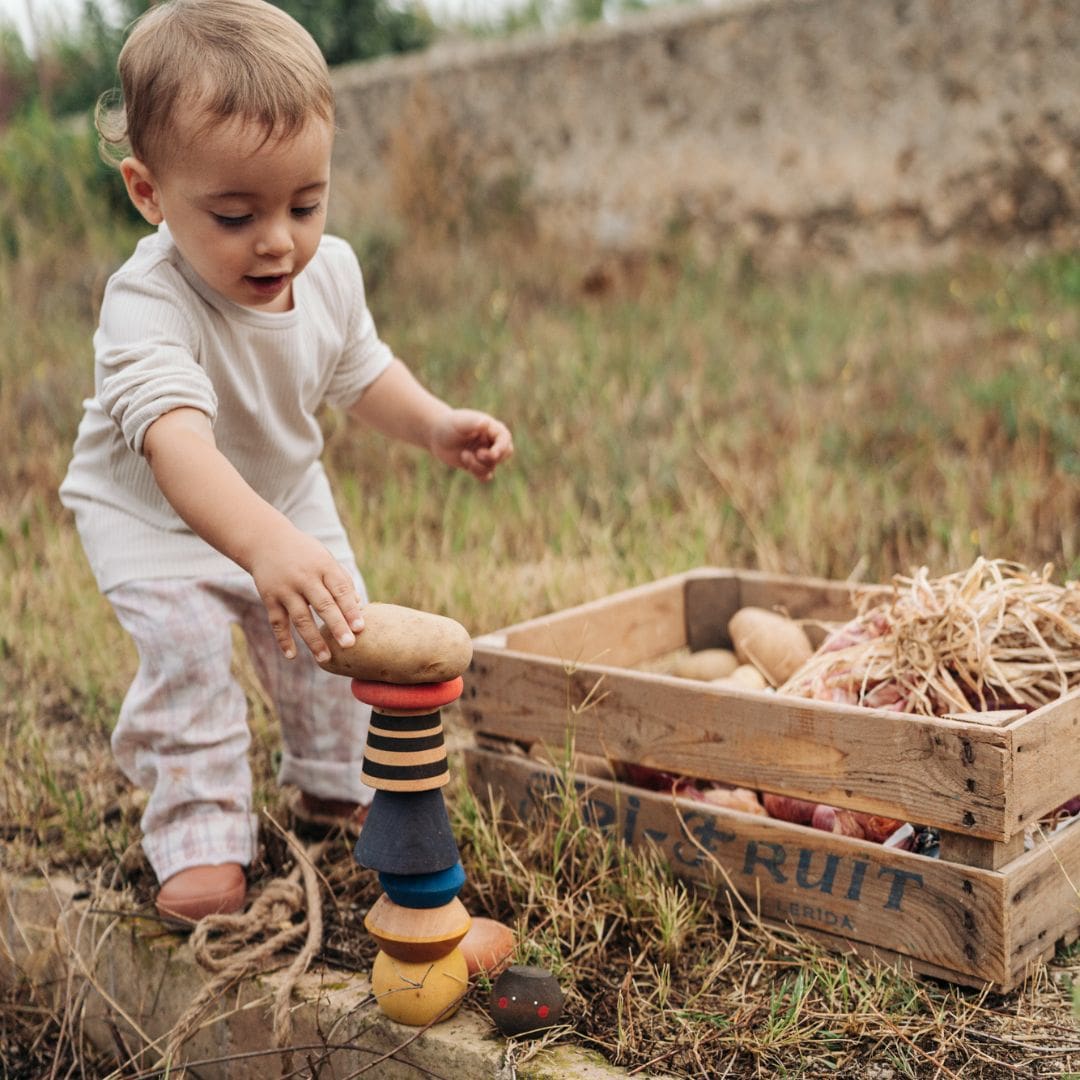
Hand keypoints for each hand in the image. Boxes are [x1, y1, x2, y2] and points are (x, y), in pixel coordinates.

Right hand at [248, 525, 365, 660]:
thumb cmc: (305, 554)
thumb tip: (358, 605)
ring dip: (313, 640)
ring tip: (325, 658)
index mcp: (323, 567)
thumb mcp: (325, 559)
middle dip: (337, 626)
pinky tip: (292, 655)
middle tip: (349, 645)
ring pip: (301, 618)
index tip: (361, 628)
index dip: (351, 609)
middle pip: (323, 605)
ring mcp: (285, 589)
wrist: (265, 541)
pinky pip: (277, 622)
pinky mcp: (269, 598)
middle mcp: (305, 578)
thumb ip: (342, 580)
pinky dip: (283, 639)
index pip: (340, 590)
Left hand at [430, 408, 513, 481]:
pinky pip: (485, 476)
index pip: (505, 439)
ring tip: (464, 455)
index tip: (492, 454)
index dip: (501, 448)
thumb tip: (485, 423)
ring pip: (492, 466)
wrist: (437, 435)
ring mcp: (486, 455)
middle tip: (478, 453)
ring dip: (478, 465)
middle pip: (505, 454)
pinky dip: (478, 473)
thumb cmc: (449, 425)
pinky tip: (465, 462)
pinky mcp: (478, 466)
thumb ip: (473, 422)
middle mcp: (492, 442)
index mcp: (492, 428)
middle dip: (492, 458)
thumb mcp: (460, 422)